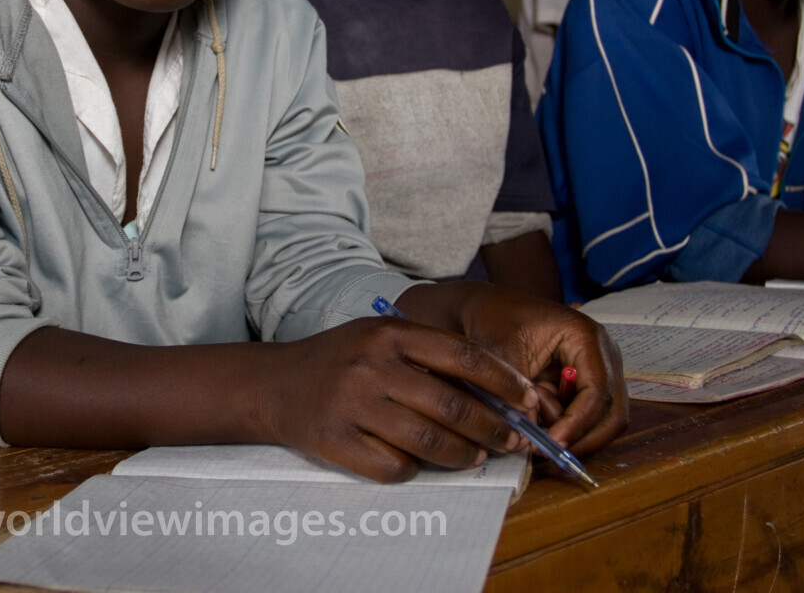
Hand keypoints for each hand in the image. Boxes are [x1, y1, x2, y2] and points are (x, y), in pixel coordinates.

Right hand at [259, 317, 541, 482]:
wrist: (272, 384)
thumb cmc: (340, 360)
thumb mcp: (380, 338)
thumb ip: (429, 355)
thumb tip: (495, 391)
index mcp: (390, 334)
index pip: (463, 357)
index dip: (504, 382)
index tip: (530, 401)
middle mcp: (373, 367)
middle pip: (453, 407)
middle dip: (495, 429)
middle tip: (515, 442)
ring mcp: (353, 405)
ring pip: (429, 443)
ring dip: (464, 456)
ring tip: (477, 457)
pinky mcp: (337, 441)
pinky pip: (394, 467)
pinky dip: (414, 469)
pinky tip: (419, 463)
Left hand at [397, 282, 627, 456]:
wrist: (488, 310)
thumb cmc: (494, 321)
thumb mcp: (499, 351)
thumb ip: (515, 392)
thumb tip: (528, 437)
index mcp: (587, 337)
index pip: (597, 390)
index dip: (578, 423)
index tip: (551, 443)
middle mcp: (603, 356)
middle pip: (612, 412)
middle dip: (582, 437)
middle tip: (548, 454)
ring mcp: (599, 373)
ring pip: (603, 422)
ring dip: (571, 433)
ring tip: (534, 427)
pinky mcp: (585, 388)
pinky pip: (586, 420)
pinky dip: (564, 429)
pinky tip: (536, 422)